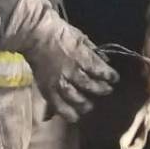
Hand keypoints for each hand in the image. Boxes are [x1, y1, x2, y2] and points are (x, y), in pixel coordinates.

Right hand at [0, 0, 118, 121]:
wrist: (35, 34)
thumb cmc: (59, 31)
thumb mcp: (80, 36)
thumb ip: (92, 50)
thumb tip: (105, 61)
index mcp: (81, 57)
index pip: (100, 70)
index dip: (109, 76)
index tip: (114, 79)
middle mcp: (72, 71)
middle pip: (90, 85)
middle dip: (101, 90)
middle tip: (107, 91)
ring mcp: (58, 81)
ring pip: (75, 98)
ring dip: (85, 104)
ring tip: (90, 105)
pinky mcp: (47, 88)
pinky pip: (58, 105)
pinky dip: (67, 113)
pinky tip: (74, 117)